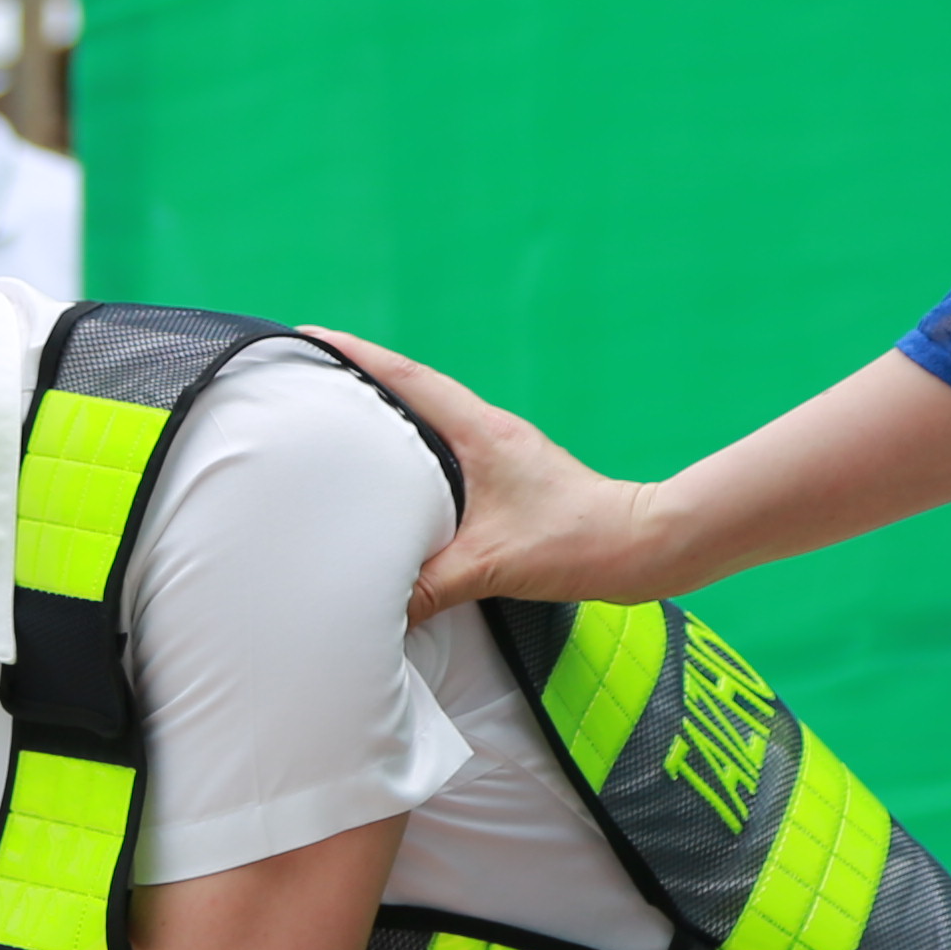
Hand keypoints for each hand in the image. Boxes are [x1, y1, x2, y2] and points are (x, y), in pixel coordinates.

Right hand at [307, 333, 670, 622]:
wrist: (641, 545)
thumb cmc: (577, 542)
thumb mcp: (492, 566)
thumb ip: (431, 588)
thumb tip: (378, 613)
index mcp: (478, 430)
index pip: (405, 377)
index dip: (353, 354)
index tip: (309, 337)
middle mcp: (488, 428)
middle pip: (413, 386)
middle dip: (360, 376)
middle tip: (311, 375)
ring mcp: (501, 448)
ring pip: (432, 416)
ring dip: (390, 410)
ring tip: (343, 418)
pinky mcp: (510, 472)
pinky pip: (448, 444)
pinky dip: (416, 446)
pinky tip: (401, 475)